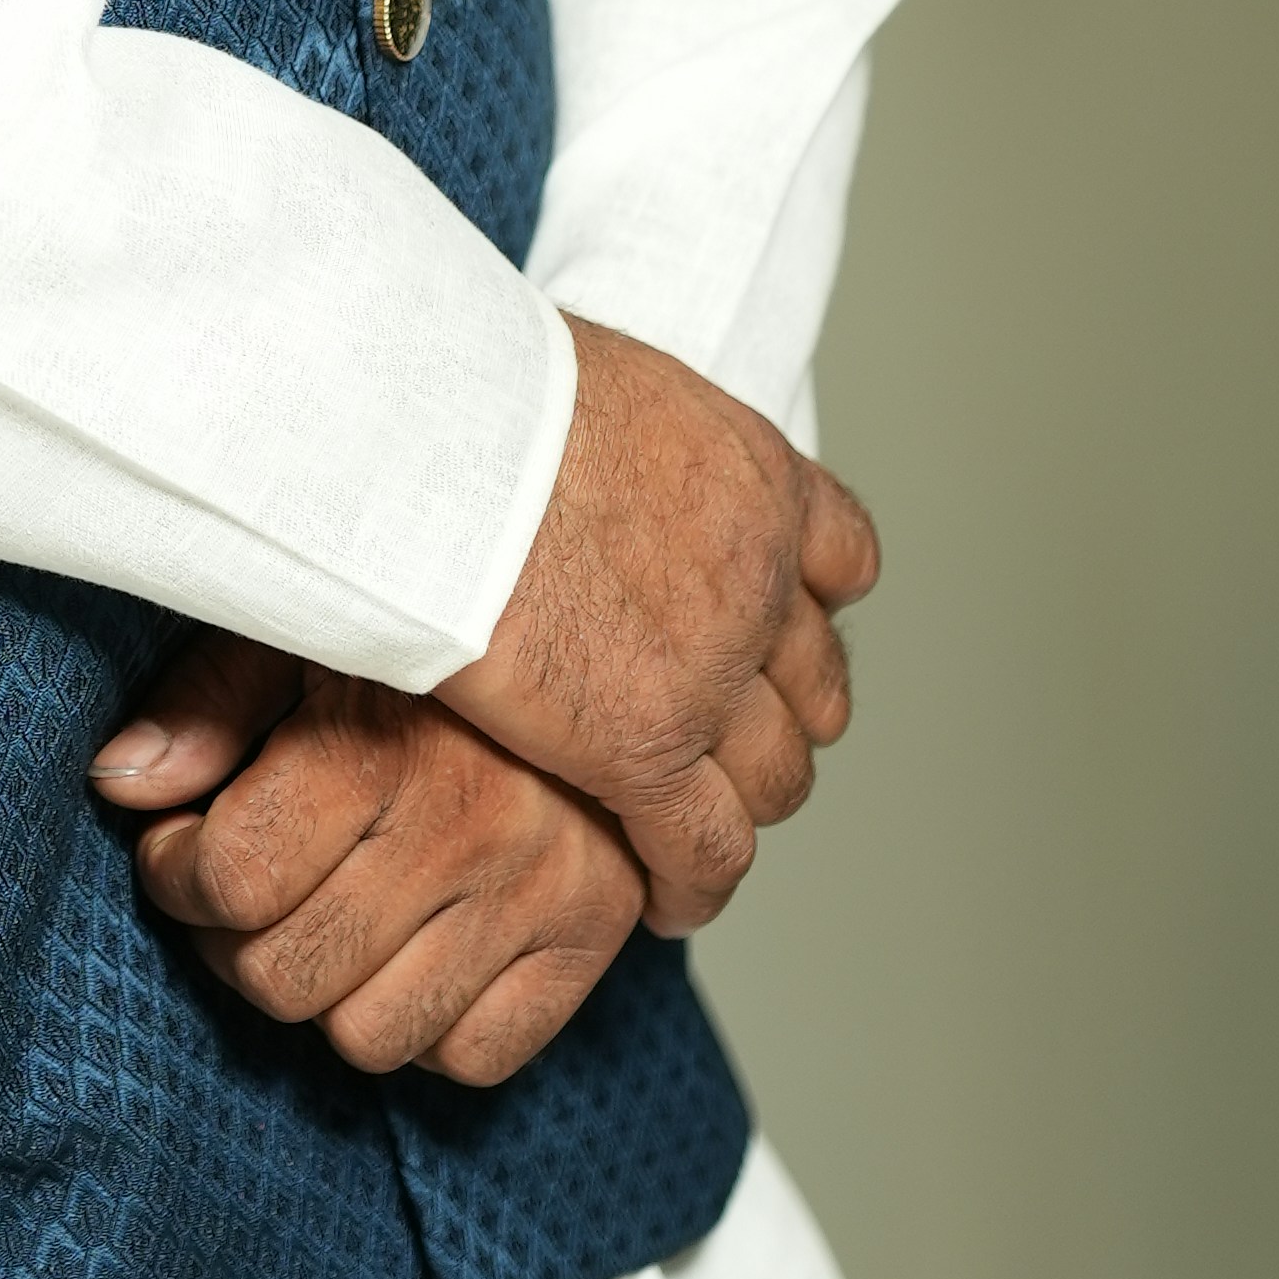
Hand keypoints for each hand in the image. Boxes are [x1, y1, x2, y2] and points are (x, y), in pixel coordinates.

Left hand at [91, 634, 650, 1088]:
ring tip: (317, 922)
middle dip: (232, 943)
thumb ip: (209, 701)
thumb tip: (121, 782)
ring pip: (369, 1037)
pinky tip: (404, 954)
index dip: (174, 873)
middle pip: (285, 976)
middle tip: (239, 896)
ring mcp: (539, 893)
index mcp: (385, 742)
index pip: (232, 878)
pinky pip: (470, 1058)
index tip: (178, 847)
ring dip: (323, 995)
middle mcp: (470, 828)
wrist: (601, 622)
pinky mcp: (589, 941)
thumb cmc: (430, 636)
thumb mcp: (307, 628)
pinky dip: (424, 1028)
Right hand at [436, 316, 876, 934]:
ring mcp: (712, 672)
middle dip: (784, 717)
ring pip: (775, 776)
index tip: (781, 625)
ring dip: (745, 806)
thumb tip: (563, 437)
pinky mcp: (646, 749)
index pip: (842, 557)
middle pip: (815, 683)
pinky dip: (694, 885)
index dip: (811, 603)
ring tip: (701, 828)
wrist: (436, 439)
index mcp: (754, 477)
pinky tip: (668, 901)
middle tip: (734, 740)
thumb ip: (615, 433)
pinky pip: (703, 848)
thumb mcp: (589, 376)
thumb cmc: (472, 385)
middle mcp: (758, 578)